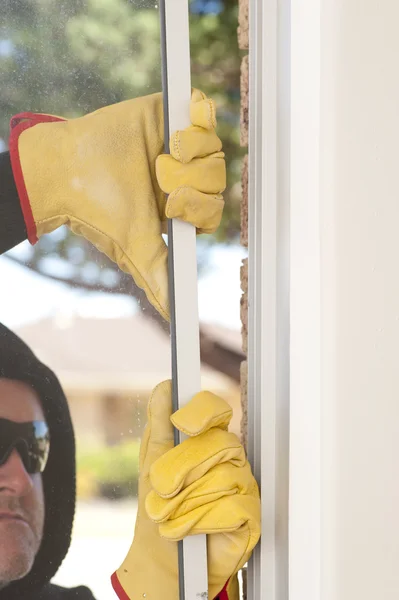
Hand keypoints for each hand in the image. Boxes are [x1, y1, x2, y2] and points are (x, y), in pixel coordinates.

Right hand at [10, 90, 225, 320]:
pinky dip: (201, 116)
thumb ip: (160, 278)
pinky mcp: (169, 113)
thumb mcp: (136, 249)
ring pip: (214, 148)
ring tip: (161, 157)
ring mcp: (177, 143)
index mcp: (180, 206)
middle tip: (161, 179)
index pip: (214, 208)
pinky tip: (182, 127)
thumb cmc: (100, 210)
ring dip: (191, 154)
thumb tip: (174, 317)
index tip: (173, 207)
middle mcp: (183, 175)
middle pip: (217, 179)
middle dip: (192, 182)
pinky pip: (204, 109)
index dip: (202, 207)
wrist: (66, 171)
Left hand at [112, 380, 260, 599]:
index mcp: (207, 439)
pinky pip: (232, 507)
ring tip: (171, 516)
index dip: (202, 411)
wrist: (165, 558)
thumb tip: (164, 388)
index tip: (182, 421)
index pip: (215, 411)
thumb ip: (159, 425)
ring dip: (188, 501)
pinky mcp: (251, 515)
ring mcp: (243, 485)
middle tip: (162, 487)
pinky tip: (192, 528)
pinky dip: (204, 519)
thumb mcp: (152, 462)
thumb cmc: (159, 507)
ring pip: (224, 476)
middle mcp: (229, 457)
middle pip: (219, 443)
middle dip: (183, 466)